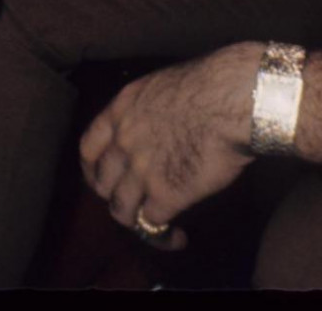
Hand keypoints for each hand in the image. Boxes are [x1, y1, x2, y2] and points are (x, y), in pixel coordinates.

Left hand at [78, 42, 263, 247]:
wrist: (234, 98)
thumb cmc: (210, 84)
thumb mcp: (161, 88)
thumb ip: (146, 113)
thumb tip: (152, 130)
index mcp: (121, 110)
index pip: (88, 148)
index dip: (92, 169)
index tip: (101, 180)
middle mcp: (124, 140)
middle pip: (102, 183)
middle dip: (115, 197)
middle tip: (135, 203)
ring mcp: (141, 169)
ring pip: (122, 210)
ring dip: (137, 221)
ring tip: (157, 225)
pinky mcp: (166, 194)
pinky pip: (152, 225)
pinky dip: (164, 235)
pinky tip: (179, 236)